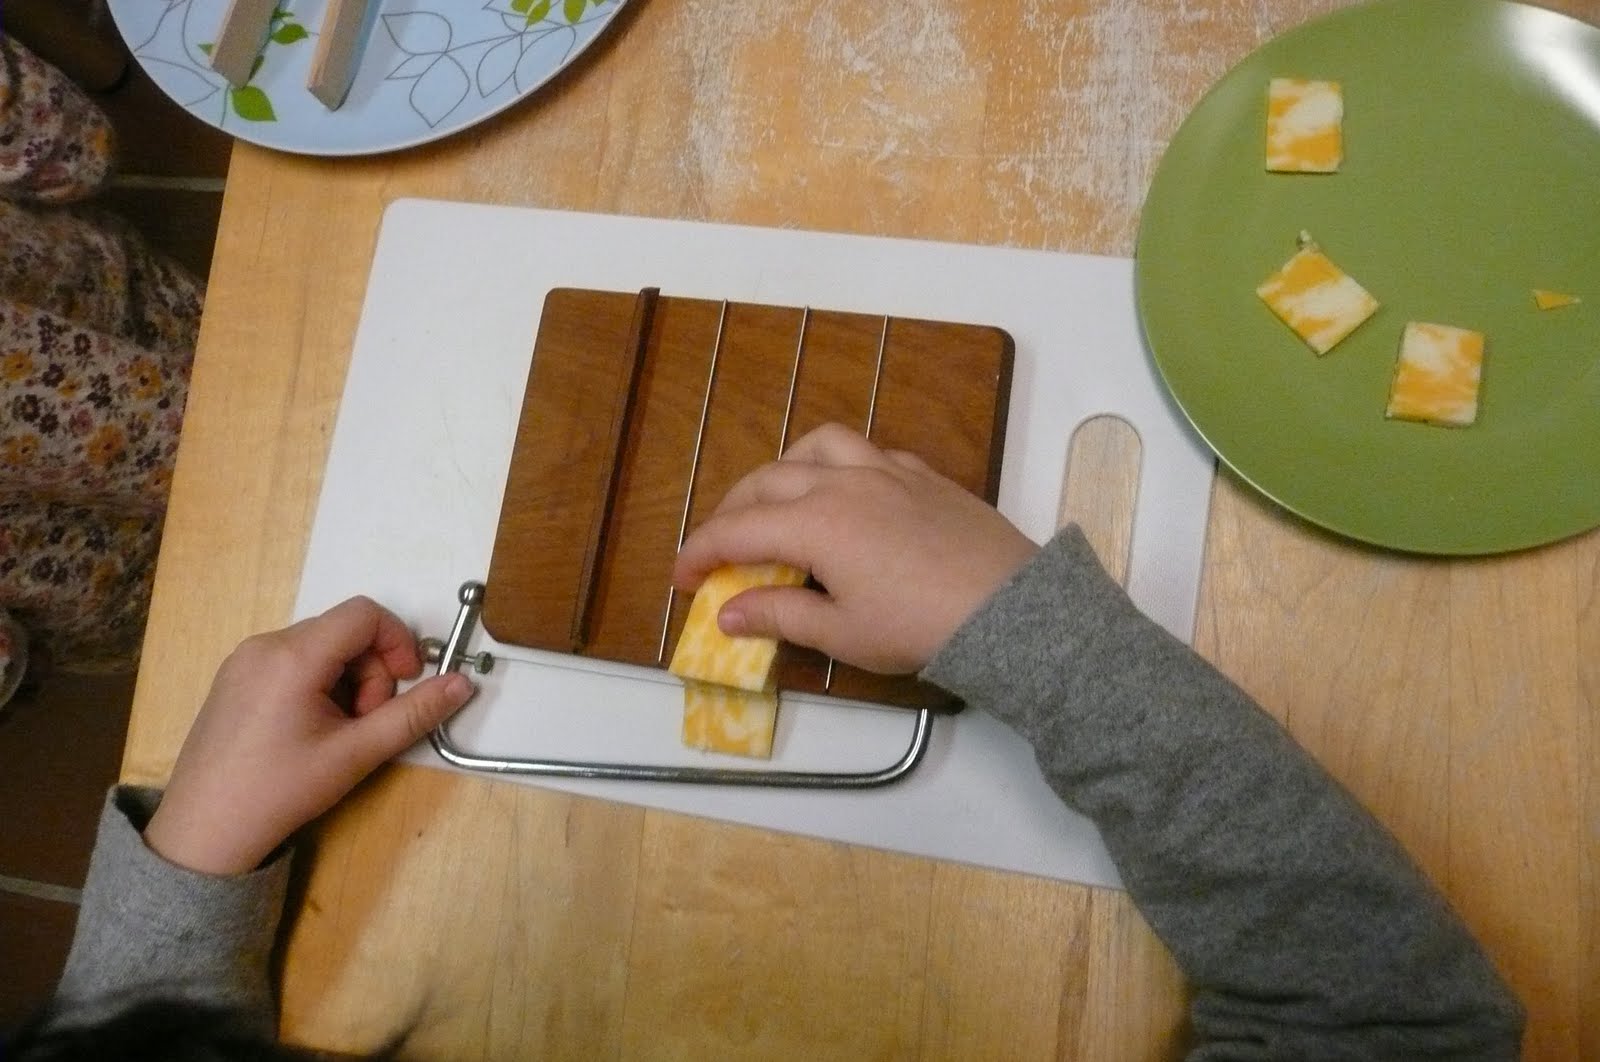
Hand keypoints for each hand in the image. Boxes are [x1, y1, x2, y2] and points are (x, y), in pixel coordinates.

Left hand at [143, 597, 474, 875]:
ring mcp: (243, 660)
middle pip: (343, 631)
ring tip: (338, 732)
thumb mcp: (356, 754)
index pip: (364, 614)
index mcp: (293, 656)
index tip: (406, 684)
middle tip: (366, 723)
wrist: (204, 832)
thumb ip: (413, 714)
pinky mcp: (233, 677)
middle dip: (371, 671)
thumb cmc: (281, 791)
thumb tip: (462, 684)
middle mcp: (264, 644)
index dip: (398, 642)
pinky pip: (292, 660)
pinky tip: (309, 730)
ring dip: (346, 679)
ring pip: (319, 647)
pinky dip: (317, 683)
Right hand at [672, 423, 1038, 673]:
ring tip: (778, 499)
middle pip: (769, 480)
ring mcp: (889, 472)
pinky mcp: (925, 476)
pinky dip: (841, 467)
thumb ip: (780, 614)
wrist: (1009, 609)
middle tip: (720, 548)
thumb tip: (726, 614)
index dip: (701, 552)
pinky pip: (869, 454)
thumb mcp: (841, 633)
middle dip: (733, 510)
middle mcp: (845, 483)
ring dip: (786, 467)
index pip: (738, 530)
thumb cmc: (920, 627)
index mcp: (816, 522)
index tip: (683, 579)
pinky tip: (847, 495)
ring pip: (819, 446)